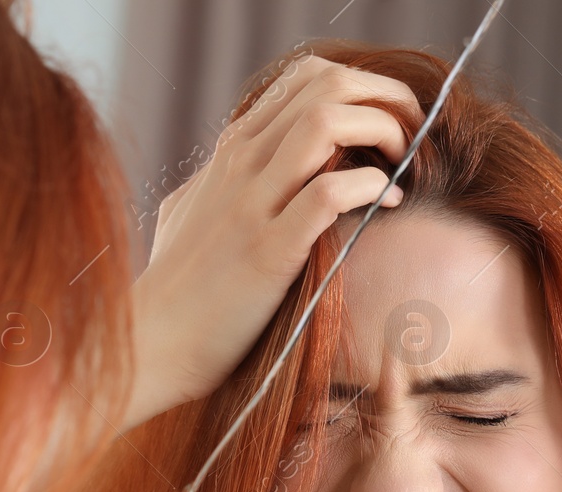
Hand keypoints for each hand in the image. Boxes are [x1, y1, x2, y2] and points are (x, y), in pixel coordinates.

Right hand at [121, 55, 419, 431]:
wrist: (151, 342)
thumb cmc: (174, 287)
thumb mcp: (187, 212)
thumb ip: (215, 181)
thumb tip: (226, 167)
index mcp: (232, 151)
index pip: (306, 79)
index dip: (363, 89)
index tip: (388, 125)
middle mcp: (241, 163)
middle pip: (326, 86)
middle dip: (385, 99)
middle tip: (410, 139)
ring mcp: (252, 204)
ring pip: (326, 122)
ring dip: (381, 131)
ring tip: (404, 163)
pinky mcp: (268, 251)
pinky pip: (328, 193)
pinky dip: (369, 186)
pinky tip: (387, 203)